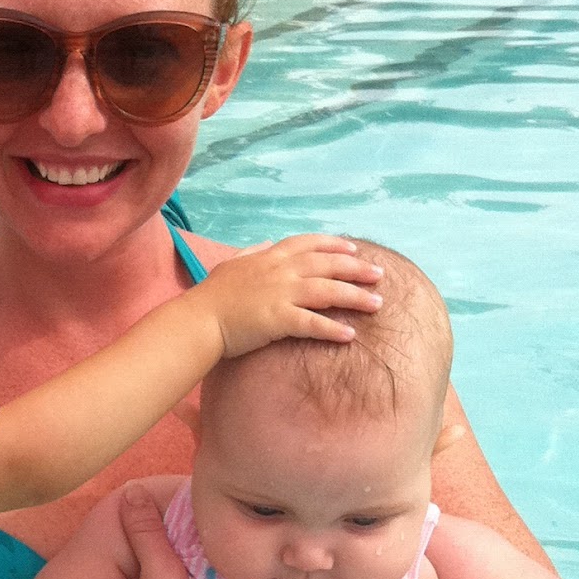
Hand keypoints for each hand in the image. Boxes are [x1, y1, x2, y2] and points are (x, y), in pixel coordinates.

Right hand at [201, 234, 382, 357]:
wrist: (198, 319)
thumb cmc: (211, 296)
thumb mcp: (231, 265)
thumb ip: (251, 253)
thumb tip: (264, 243)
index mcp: (270, 257)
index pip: (309, 243)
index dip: (334, 244)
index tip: (354, 247)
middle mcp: (280, 271)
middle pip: (327, 264)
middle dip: (356, 268)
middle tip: (379, 275)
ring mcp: (280, 293)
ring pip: (327, 290)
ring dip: (355, 297)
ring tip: (377, 305)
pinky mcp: (278, 319)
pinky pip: (312, 322)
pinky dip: (332, 328)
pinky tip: (350, 335)